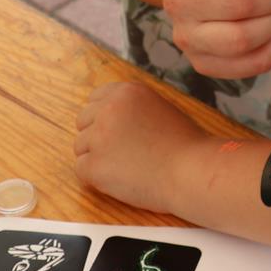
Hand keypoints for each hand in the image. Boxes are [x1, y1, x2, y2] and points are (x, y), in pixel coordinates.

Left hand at [74, 81, 204, 212]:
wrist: (190, 171)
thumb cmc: (183, 145)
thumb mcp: (158, 108)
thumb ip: (131, 107)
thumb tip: (108, 116)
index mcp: (126, 92)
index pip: (94, 99)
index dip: (103, 118)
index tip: (114, 131)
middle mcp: (109, 109)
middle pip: (83, 122)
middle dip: (97, 137)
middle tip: (121, 152)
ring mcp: (99, 137)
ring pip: (80, 147)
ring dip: (97, 158)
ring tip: (126, 166)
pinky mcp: (94, 165)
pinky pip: (81, 170)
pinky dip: (96, 178)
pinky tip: (120, 178)